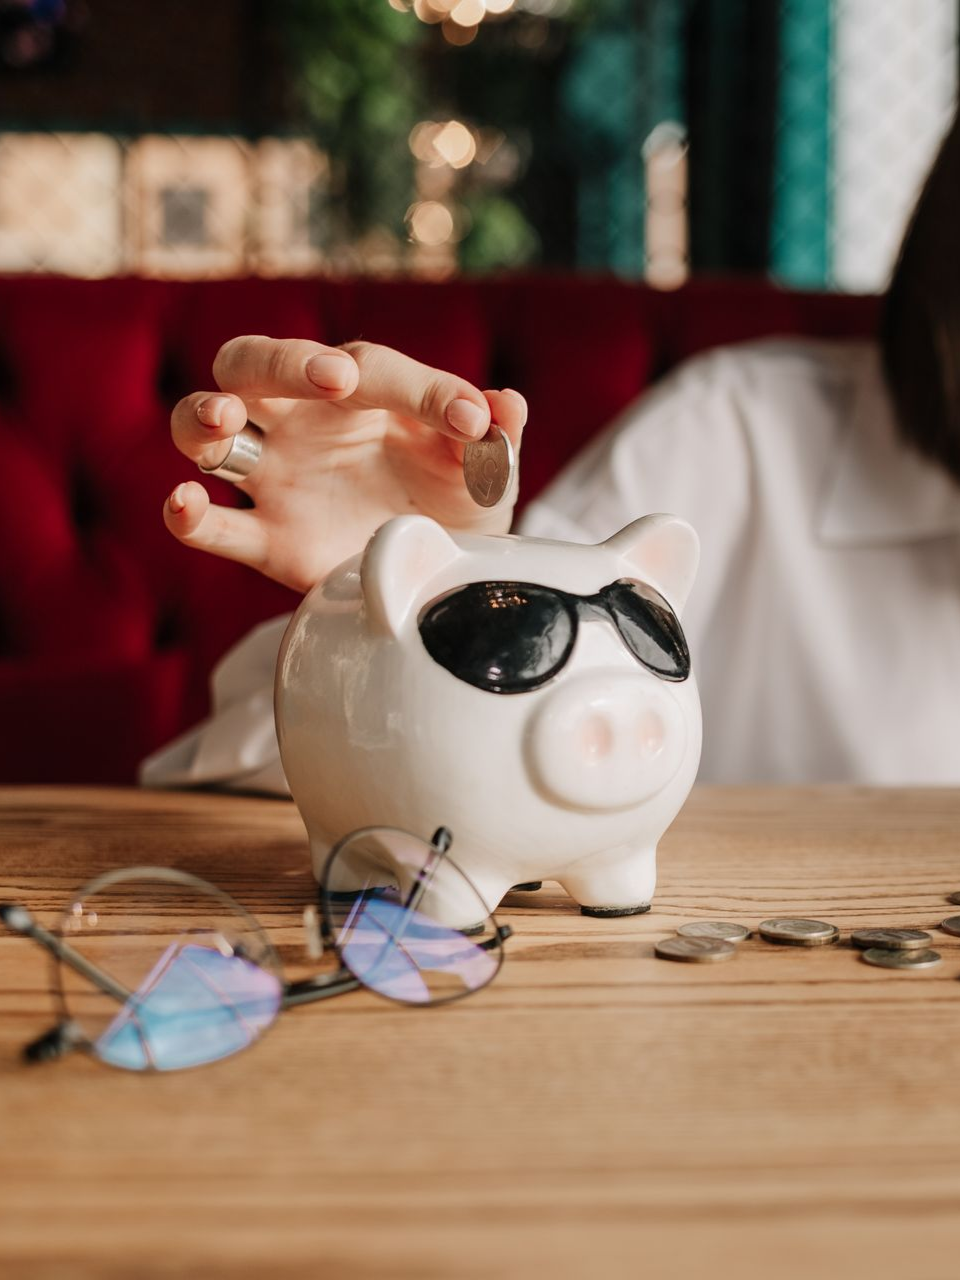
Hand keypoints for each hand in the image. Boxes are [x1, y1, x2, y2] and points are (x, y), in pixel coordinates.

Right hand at [164, 337, 526, 593]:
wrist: (440, 576)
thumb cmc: (457, 507)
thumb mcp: (488, 477)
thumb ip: (496, 442)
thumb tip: (507, 407)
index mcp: (361, 394)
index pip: (374, 369)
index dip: (422, 389)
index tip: (470, 422)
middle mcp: (305, 424)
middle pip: (253, 365)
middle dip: (282, 361)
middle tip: (333, 378)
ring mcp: (275, 480)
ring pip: (204, 430)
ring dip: (202, 416)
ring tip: (224, 420)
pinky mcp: (264, 541)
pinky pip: (211, 526)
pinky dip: (186, 516)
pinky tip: (184, 505)